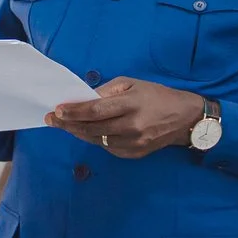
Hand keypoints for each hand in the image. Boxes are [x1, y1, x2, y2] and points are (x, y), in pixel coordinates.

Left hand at [46, 78, 204, 158]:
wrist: (185, 118)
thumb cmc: (156, 96)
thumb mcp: (132, 84)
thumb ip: (106, 90)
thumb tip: (83, 98)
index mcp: (131, 105)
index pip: (95, 111)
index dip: (74, 111)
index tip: (57, 109)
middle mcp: (132, 126)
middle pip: (92, 128)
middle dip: (68, 124)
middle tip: (52, 119)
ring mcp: (134, 143)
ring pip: (97, 140)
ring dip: (78, 133)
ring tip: (64, 125)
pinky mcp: (135, 154)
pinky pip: (108, 148)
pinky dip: (94, 139)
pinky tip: (85, 132)